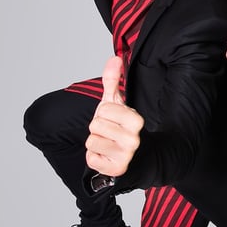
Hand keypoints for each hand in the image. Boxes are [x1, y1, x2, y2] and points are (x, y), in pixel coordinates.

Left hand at [85, 56, 143, 176]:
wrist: (134, 156)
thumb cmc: (121, 128)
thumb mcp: (116, 104)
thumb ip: (113, 81)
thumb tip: (114, 57)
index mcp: (135, 120)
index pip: (103, 110)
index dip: (103, 114)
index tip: (113, 120)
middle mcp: (133, 138)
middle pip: (94, 126)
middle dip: (98, 129)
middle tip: (109, 133)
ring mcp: (126, 155)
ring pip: (91, 142)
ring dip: (95, 144)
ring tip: (108, 144)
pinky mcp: (116, 170)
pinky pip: (90, 159)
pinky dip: (95, 158)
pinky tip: (107, 156)